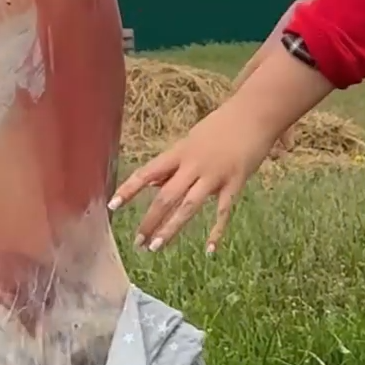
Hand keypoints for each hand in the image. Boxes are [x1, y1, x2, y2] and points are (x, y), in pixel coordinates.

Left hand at [108, 100, 280, 253]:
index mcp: (179, 152)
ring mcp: (214, 175)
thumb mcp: (190, 141)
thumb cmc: (220, 126)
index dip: (129, 189)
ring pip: (188, 206)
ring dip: (171, 228)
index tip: (112, 205)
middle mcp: (193, 165)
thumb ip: (173, 164)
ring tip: (156, 246)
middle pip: (166, 196)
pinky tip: (209, 250)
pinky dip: (216, 231)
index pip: (147, 172)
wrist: (252, 114)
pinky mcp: (235, 183)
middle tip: (137, 241)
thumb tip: (151, 183)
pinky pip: (224, 211)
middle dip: (150, 219)